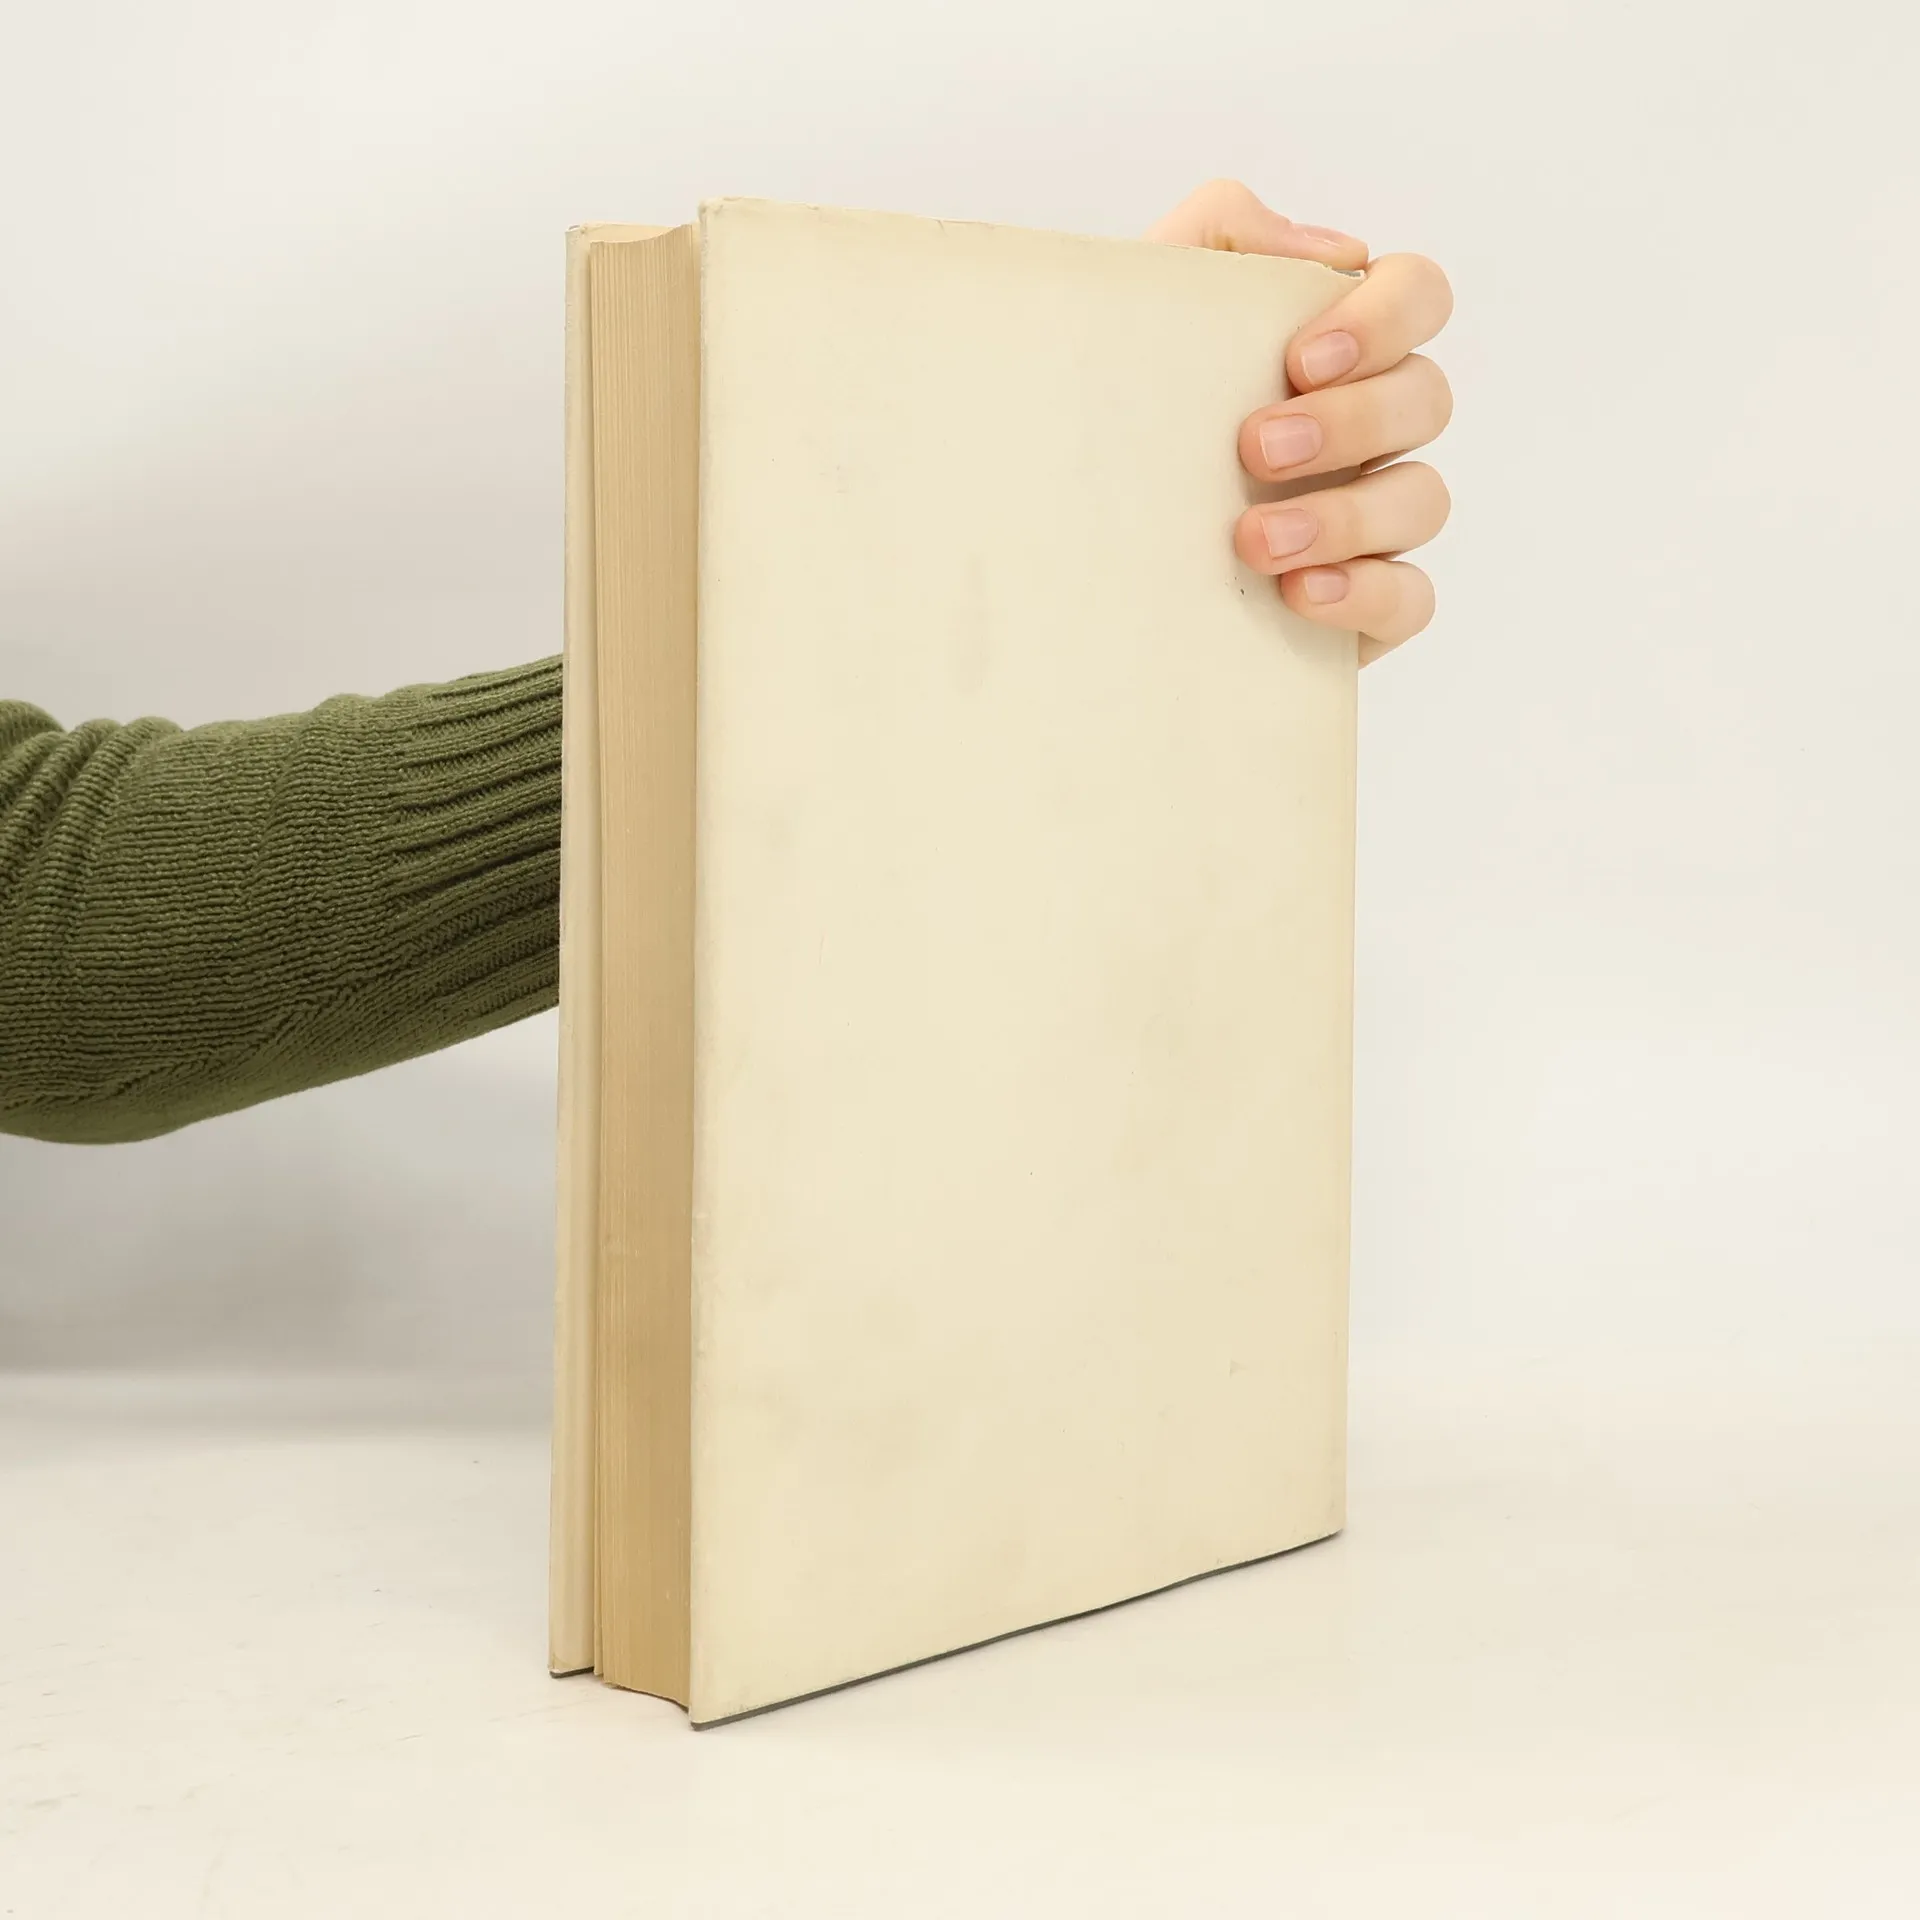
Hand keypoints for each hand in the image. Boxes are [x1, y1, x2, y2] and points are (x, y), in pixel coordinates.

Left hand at [1146, 180, 1452, 664]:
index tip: (1300, 359)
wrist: (1061, 540)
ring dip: (1346, 516)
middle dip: (1351, 421)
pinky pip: (1411, 598)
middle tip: (1255, 449)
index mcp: (1334, 348)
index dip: (1385, 319)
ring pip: (1422, 499)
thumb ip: (1222, 233)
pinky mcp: (1361, 604)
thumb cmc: (1111, 411)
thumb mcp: (1139, 305)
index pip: (1417, 296)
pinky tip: (1301, 593)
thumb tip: (1336, 252)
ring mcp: (1372, 518)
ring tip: (1254, 541)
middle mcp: (1367, 428)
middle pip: (1426, 399)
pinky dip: (1368, 592)